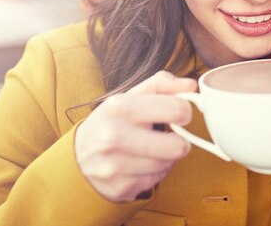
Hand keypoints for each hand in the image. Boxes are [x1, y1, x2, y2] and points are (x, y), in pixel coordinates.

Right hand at [75, 71, 195, 201]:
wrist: (79, 156)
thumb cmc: (113, 121)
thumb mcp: (131, 96)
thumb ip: (162, 84)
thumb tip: (191, 86)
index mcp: (119, 107)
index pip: (176, 110)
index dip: (185, 112)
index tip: (180, 114)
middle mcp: (113, 135)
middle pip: (177, 146)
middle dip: (180, 141)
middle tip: (172, 136)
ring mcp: (114, 165)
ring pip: (168, 164)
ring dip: (166, 157)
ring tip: (153, 149)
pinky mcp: (120, 187)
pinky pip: (156, 180)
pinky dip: (155, 172)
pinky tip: (142, 163)